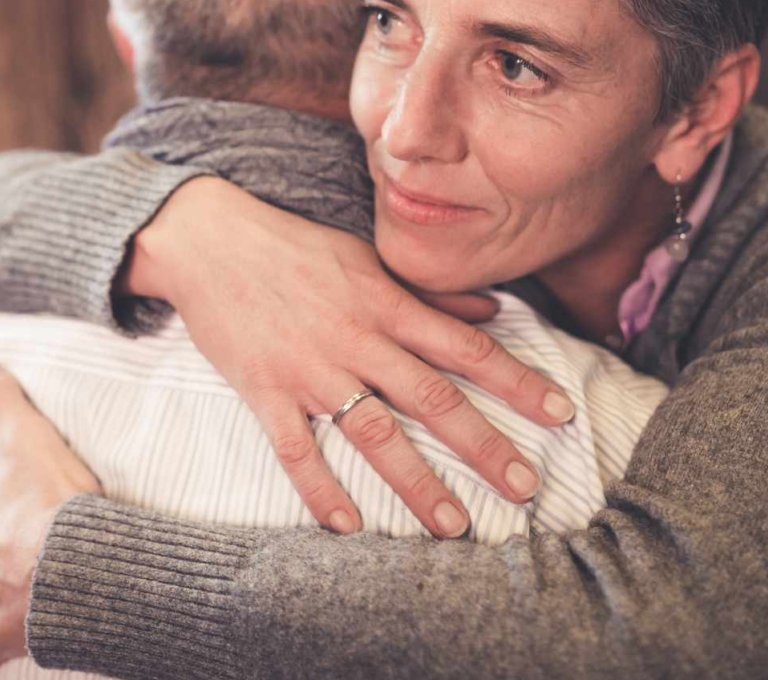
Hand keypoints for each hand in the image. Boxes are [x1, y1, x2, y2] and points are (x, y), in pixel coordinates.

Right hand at [129, 178, 573, 537]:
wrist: (208, 241)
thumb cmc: (291, 248)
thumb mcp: (367, 259)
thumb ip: (429, 292)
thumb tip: (492, 310)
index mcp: (385, 303)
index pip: (465, 347)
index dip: (516, 380)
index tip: (560, 412)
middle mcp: (356, 339)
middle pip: (431, 398)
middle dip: (484, 445)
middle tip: (527, 486)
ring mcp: (310, 369)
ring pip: (373, 432)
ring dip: (416, 482)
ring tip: (454, 525)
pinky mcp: (264, 391)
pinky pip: (297, 450)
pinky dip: (321, 490)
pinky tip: (348, 526)